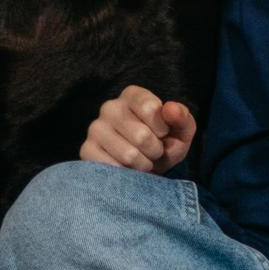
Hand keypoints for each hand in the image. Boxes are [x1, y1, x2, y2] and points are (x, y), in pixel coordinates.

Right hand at [81, 87, 195, 173]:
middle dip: (155, 150)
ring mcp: (95, 128)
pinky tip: (127, 169)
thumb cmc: (165, 144)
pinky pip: (111, 168)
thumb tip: (170, 109)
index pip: (150, 108)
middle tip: (153, 152)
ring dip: (143, 165)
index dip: (162, 128)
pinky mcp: (86, 150)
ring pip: (128, 155)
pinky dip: (127, 174)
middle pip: (141, 135)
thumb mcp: (181, 131)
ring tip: (143, 161)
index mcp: (132, 95)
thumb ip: (181, 117)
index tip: (163, 133)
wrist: (148, 167)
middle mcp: (110, 107)